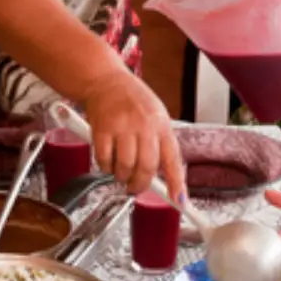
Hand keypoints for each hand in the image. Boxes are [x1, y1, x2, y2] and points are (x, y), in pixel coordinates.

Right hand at [79, 73, 184, 197]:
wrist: (105, 79)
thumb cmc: (131, 99)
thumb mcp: (154, 114)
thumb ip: (158, 141)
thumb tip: (164, 176)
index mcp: (161, 124)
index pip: (172, 159)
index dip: (176, 183)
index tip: (179, 201)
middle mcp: (144, 125)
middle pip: (147, 167)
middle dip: (140, 184)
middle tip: (134, 187)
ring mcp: (123, 126)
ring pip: (125, 167)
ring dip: (121, 176)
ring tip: (119, 172)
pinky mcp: (102, 128)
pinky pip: (104, 159)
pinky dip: (104, 167)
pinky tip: (106, 161)